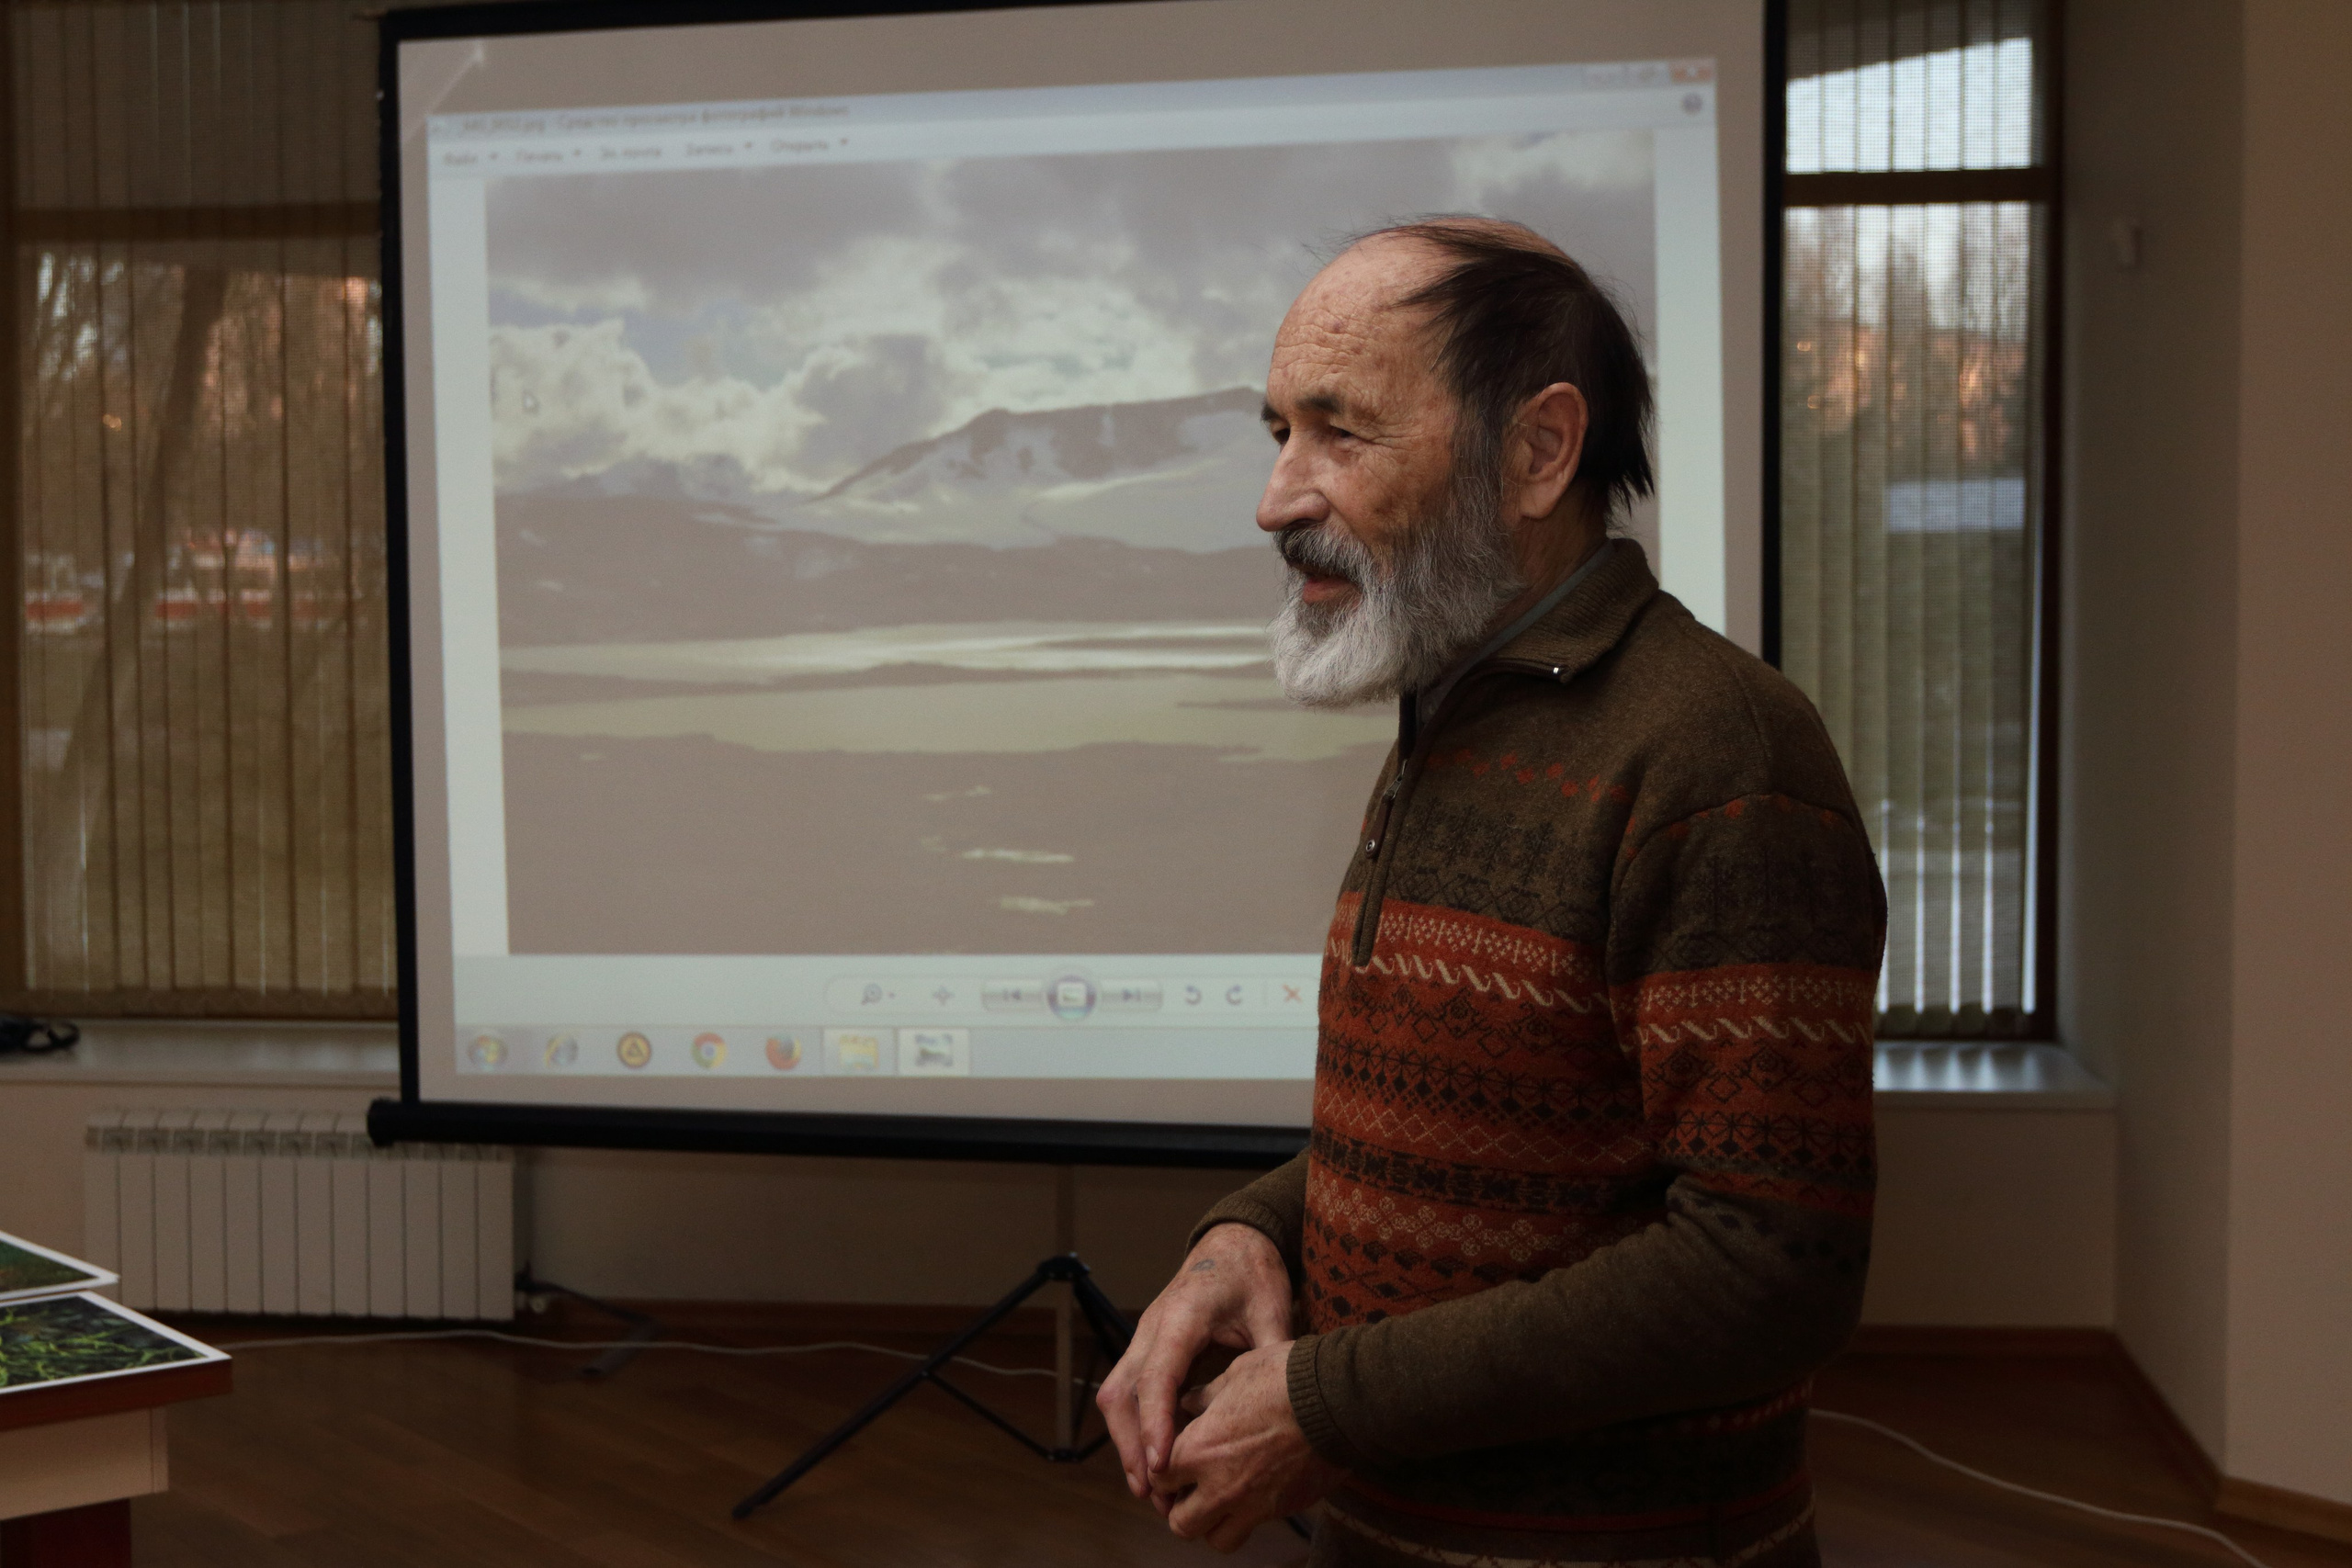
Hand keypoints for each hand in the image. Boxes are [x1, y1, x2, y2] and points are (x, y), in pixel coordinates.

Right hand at [1098, 1223, 1292, 1502]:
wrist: (1232, 1242)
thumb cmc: (1253, 1272)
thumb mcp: (1272, 1309)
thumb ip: (1273, 1358)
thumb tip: (1287, 1407)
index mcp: (1183, 1315)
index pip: (1158, 1376)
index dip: (1155, 1424)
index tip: (1161, 1467)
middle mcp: (1152, 1327)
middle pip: (1121, 1392)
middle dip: (1130, 1445)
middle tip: (1152, 1493)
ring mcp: (1144, 1337)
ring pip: (1116, 1395)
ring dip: (1126, 1442)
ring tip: (1149, 1490)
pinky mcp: (1147, 1348)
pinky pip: (1128, 1391)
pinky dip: (1134, 1428)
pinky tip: (1154, 1462)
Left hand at [1155, 1341, 1343, 1551]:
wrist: (1335, 1400)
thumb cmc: (1281, 1378)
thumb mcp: (1234, 1374)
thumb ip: (1204, 1397)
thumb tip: (1188, 1403)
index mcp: (1199, 1451)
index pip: (1159, 1480)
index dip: (1161, 1473)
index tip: (1171, 1463)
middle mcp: (1220, 1487)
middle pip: (1181, 1524)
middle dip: (1182, 1509)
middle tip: (1192, 1490)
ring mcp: (1253, 1505)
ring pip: (1218, 1539)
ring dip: (1214, 1523)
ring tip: (1221, 1500)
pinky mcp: (1283, 1511)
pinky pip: (1256, 1527)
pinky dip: (1249, 1518)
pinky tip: (1256, 1491)